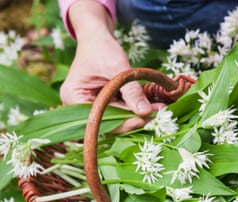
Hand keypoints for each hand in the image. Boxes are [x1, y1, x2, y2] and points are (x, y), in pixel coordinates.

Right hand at [60, 0, 163, 131]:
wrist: (98, 36)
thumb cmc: (102, 48)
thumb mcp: (118, 68)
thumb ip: (131, 91)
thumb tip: (146, 112)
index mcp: (73, 97)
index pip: (99, 119)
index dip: (121, 122)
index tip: (142, 120)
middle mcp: (78, 106)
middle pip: (108, 121)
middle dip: (133, 118)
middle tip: (157, 114)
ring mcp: (90, 105)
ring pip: (117, 117)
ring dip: (138, 113)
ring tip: (159, 108)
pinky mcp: (102, 103)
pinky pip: (120, 110)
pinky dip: (135, 107)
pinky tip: (152, 105)